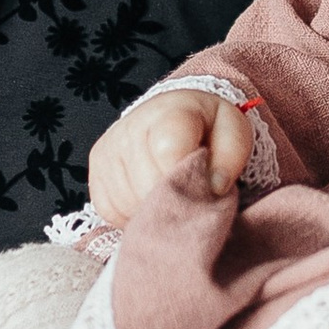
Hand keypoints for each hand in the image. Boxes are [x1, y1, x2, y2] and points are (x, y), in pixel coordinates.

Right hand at [88, 87, 256, 225]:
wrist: (173, 118)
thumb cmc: (207, 128)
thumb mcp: (233, 131)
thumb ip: (232, 156)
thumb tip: (215, 187)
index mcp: (168, 113)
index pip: (168, 154)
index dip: (188, 179)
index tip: (203, 186)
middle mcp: (129, 129)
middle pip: (147, 184)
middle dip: (174, 200)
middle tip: (190, 196)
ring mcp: (107, 152)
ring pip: (128, 202)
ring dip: (154, 210)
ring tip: (172, 196)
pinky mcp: (95, 174)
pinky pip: (110, 211)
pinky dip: (134, 214)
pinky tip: (151, 200)